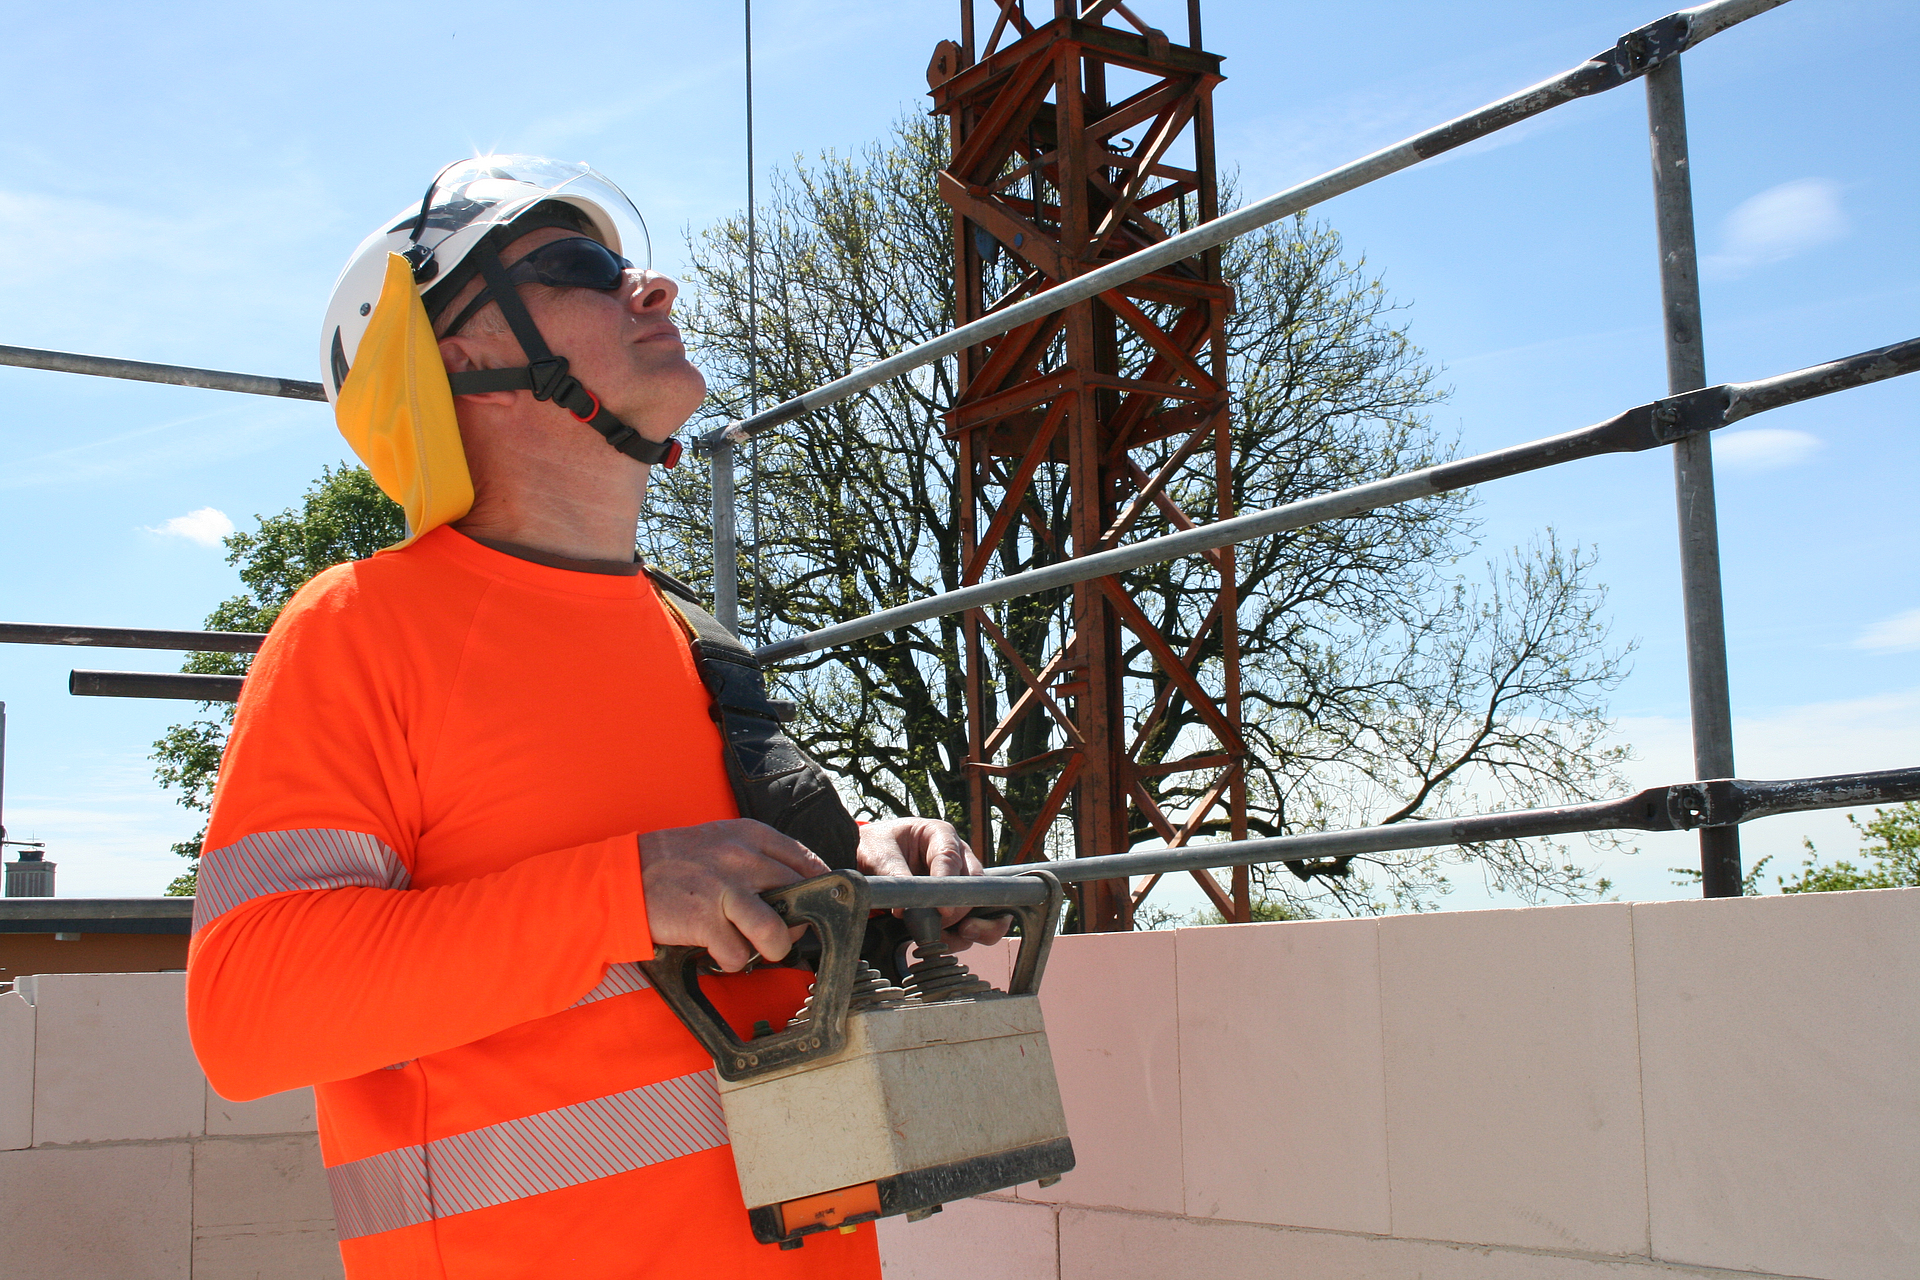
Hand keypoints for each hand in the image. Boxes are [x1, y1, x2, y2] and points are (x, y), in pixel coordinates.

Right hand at [639, 819, 831, 971]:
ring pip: (776, 932)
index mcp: (749, 835)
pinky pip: (738, 955)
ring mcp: (724, 890)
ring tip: (760, 949)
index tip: (815, 903)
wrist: (622, 877)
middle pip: (798, 896)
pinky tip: (719, 951)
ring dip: (773, 948)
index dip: (817, 887)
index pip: (806, 860)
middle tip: (782, 933)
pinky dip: (732, 961)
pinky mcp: (705, 921)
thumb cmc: (669, 862)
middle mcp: (741, 859)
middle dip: (796, 923)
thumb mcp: (717, 841)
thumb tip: (792, 884)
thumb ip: (754, 856)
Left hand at [856, 817, 1010, 950]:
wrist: (868, 857)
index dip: (950, 885)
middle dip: (966, 908)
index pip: (951, 857)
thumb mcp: (879, 854)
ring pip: (982, 905)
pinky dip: (962, 936)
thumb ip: (894, 877)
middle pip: (978, 883)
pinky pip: (970, 921)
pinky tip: (944, 941)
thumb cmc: (876, 846)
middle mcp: (957, 856)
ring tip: (947, 938)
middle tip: (948, 926)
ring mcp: (960, 880)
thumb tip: (906, 909)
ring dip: (973, 927)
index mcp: (939, 834)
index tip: (943, 910)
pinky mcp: (956, 902)